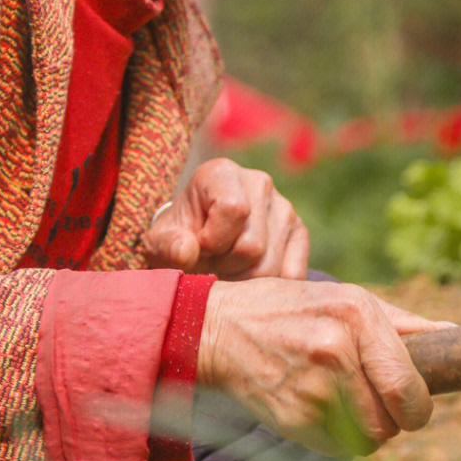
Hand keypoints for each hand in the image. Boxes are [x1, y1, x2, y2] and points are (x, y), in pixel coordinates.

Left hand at [143, 158, 308, 279]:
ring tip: (224, 269)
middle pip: (252, 246)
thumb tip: (188, 252)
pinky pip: (291, 275)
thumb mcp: (160, 243)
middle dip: (225, 267)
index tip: (198, 248)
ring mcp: (284, 208)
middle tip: (209, 264)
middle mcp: (259, 183)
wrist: (195, 243)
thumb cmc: (178, 238)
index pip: (233, 209)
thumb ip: (168, 247)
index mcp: (222, 173)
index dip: (212, 241)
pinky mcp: (299, 234)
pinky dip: (266, 288)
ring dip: (242, 280)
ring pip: (270, 266)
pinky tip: (246, 278)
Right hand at [197, 277, 448, 455]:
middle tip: (366, 396)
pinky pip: (337, 448)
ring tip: (336, 396)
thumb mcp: (345, 299)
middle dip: (387, 418)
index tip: (410, 405)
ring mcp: (311, 387)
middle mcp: (335, 351)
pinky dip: (333, 434)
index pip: (409, 390)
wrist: (219, 328)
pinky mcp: (292, 418)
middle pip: (391, 423)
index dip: (416, 407)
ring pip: (367, 439)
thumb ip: (402, 325)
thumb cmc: (290, 310)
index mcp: (356, 316)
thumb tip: (455, 338)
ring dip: (361, 428)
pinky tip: (312, 403)